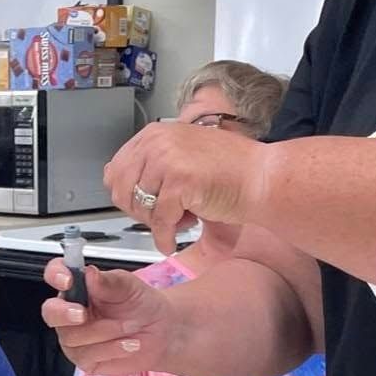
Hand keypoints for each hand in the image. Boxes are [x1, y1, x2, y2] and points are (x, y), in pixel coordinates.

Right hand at [40, 257, 175, 375]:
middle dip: (64, 314)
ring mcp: (75, 337)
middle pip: (51, 312)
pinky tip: (128, 344)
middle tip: (83, 314)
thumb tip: (89, 274)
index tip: (66, 280)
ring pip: (72, 337)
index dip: (55, 275)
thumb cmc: (141, 305)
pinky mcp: (85, 359)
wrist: (161, 332)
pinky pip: (87, 355)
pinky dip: (111, 349)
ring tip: (128, 327)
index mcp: (78, 288)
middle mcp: (70, 312)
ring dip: (105, 332)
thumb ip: (109, 281)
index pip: (55, 275)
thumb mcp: (130, 286)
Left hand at [107, 122, 265, 252]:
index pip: (115, 171)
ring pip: (138, 207)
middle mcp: (157, 143)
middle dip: (138, 211)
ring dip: (156, 223)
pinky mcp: (180, 182)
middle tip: (162, 216)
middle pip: (120, 190)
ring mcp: (167, 160)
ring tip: (180, 218)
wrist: (263, 177)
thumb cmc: (231, 169)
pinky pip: (159, 221)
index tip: (145, 206)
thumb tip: (112, 177)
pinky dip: (164, 238)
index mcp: (154, 134)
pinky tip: (172, 241)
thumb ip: (150, 163)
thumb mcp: (182, 154)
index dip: (128, 196)